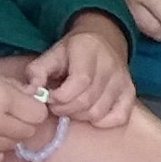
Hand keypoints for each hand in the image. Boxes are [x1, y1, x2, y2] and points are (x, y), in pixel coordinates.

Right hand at [0, 56, 52, 161]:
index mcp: (0, 97)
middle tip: (9, 112)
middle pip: (28, 131)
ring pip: (13, 146)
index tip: (25, 103)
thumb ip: (12, 87)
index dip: (34, 107)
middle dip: (23, 121)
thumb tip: (32, 97)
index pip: (38, 113)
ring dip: (9, 136)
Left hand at [35, 14, 133, 128]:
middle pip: (87, 101)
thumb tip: (31, 92)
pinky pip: (119, 117)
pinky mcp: (130, 93)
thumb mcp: (52, 54)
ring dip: (79, 116)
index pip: (79, 82)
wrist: (103, 39)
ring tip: (71, 106)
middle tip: (57, 104)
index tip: (50, 96)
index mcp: (88, 51)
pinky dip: (103, 122)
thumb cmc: (73, 51)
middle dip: (65, 108)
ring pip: (98, 112)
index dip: (60, 96)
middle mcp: (110, 65)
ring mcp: (123, 80)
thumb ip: (37, 71)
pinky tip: (91, 113)